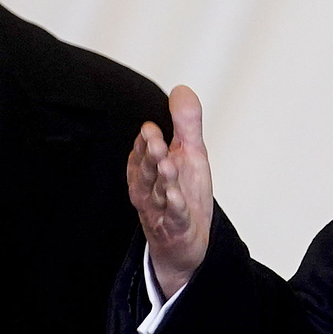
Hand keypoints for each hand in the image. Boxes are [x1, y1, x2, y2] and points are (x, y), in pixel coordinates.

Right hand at [127, 85, 213, 298]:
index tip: (150, 128)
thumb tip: (181, 89)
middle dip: (150, 154)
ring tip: (168, 162)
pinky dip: (175, 208)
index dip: (146, 142)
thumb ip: (185, 124)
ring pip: (159, 192)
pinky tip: (178, 198)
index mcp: (150, 170)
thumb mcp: (189, 156)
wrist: (184, 244)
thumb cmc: (184, 195)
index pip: (143, 153)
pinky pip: (174, 217)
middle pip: (148, 170)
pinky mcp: (176, 228)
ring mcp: (161, 210)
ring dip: (162, 177)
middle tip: (153, 137)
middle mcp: (150, 189)